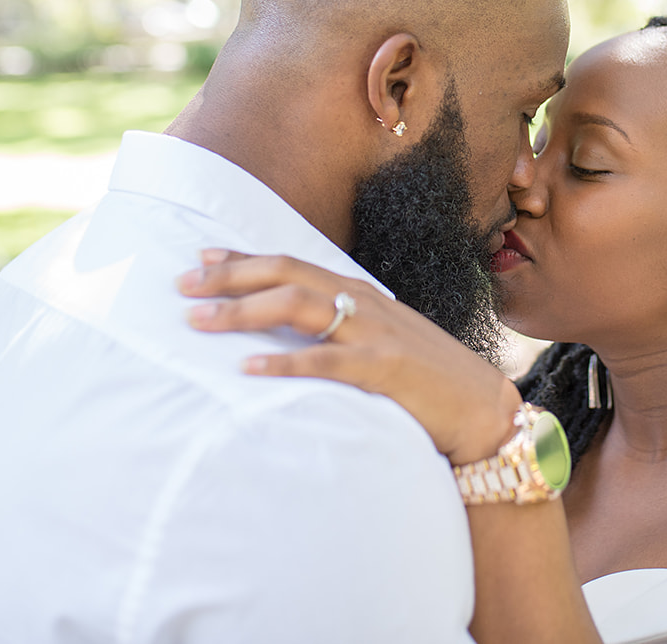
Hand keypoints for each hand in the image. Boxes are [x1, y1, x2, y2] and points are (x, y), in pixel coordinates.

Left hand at [179, 252, 522, 465]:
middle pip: (287, 274)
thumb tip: (294, 327)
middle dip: (231, 276)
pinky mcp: (384, 369)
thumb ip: (343, 326)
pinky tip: (249, 367)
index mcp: (361, 292)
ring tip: (199, 321)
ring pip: (298, 306)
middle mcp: (364, 303)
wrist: (484, 408)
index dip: (245, 258)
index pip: (293, 263)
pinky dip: (284, 363)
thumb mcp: (383, 338)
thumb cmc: (428, 378)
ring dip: (243, 311)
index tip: (201, 257)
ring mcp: (374, 334)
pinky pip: (324, 362)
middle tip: (182, 283)